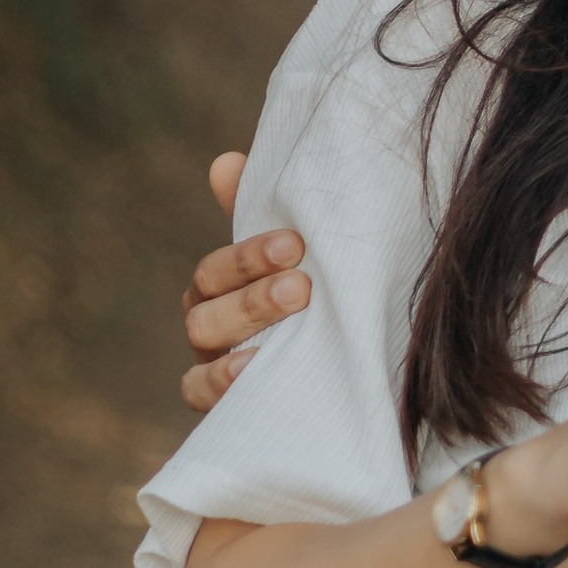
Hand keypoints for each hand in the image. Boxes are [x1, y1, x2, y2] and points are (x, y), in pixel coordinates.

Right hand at [181, 152, 308, 411]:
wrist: (367, 371)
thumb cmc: (323, 297)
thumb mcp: (304, 257)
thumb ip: (265, 212)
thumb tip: (225, 162)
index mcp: (222, 292)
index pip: (215, 271)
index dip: (247, 255)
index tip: (294, 242)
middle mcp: (213, 330)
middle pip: (207, 307)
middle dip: (253, 293)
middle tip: (302, 283)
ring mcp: (217, 368)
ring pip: (204, 343)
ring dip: (246, 325)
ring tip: (294, 312)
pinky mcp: (230, 405)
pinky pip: (199, 394)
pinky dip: (220, 380)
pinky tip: (258, 365)